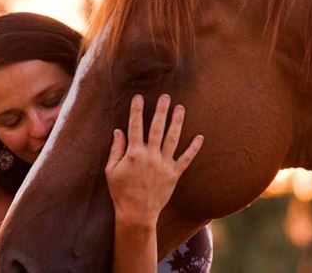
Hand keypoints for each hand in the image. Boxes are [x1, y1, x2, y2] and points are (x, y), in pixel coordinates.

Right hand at [105, 94, 203, 226]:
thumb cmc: (121, 192)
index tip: (138, 97)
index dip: (136, 111)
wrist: (137, 214)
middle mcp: (150, 156)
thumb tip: (118, 131)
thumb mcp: (111, 170)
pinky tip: (200, 137)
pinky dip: (194, 148)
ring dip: (177, 122)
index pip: (135, 126)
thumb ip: (116, 150)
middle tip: (165, 96)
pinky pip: (186, 159)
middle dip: (161, 111)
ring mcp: (164, 165)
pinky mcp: (174, 174)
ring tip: (180, 108)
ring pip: (172, 138)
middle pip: (157, 128)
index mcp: (133, 154)